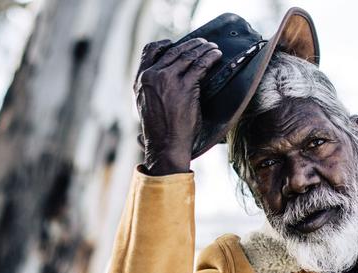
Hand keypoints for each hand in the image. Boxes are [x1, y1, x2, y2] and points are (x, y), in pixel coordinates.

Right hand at [134, 38, 221, 175]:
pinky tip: (216, 56)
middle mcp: (152, 76)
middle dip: (191, 44)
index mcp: (140, 79)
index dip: (165, 44)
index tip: (175, 43)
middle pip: (173, 50)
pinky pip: (200, 65)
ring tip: (212, 48)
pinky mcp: (185, 86)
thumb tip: (160, 80)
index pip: (150, 51)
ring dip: (203, 48)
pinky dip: (210, 57)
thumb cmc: (159, 130)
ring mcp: (168, 80)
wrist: (165, 144)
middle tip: (203, 43)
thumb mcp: (145, 104)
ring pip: (188, 55)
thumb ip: (151, 89)